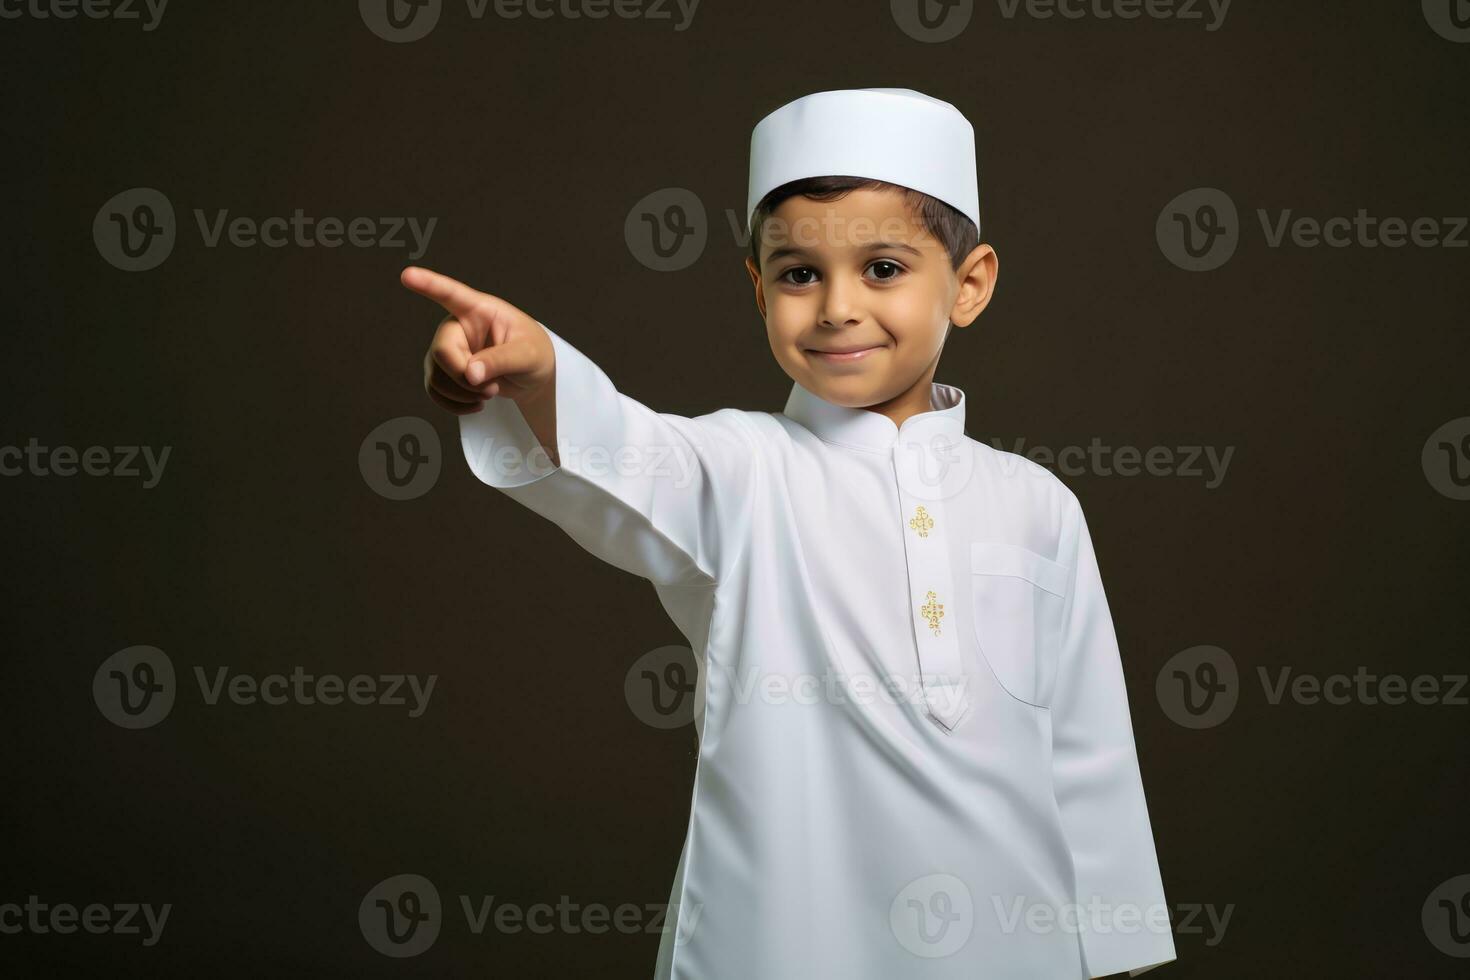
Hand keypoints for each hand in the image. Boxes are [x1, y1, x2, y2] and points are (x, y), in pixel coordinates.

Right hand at [401, 265, 554, 416]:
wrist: (533, 376)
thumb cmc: (534, 354)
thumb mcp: (528, 354)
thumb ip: (501, 360)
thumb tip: (471, 374)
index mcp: (479, 310)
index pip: (451, 294)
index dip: (428, 284)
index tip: (408, 275)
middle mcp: (458, 327)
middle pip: (442, 351)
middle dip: (464, 377)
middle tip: (491, 388)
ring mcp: (448, 349)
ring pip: (436, 375)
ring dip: (462, 394)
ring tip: (489, 393)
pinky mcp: (444, 372)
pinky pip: (434, 391)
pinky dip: (454, 404)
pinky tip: (475, 405)